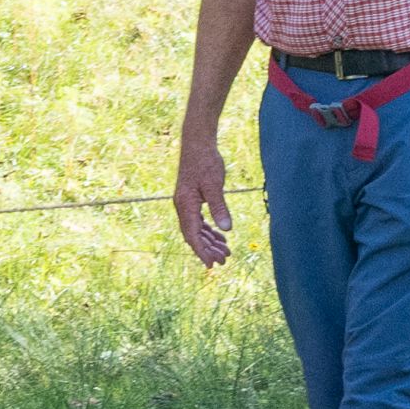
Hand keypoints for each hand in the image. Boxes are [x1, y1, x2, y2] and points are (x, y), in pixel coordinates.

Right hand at [172, 123, 234, 267]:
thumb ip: (219, 207)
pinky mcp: (192, 199)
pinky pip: (199, 220)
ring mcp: (186, 203)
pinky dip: (209, 230)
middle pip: (194, 235)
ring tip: (226, 251)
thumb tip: (226, 229)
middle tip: (224, 260)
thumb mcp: (214, 185)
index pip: (192, 235)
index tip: (212, 264)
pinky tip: (220, 236)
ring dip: (210, 241)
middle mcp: (183, 207)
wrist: (197, 143)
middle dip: (208, 249)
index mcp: (185, 205)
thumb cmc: (206, 162)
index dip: (202, 251)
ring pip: (197, 229)